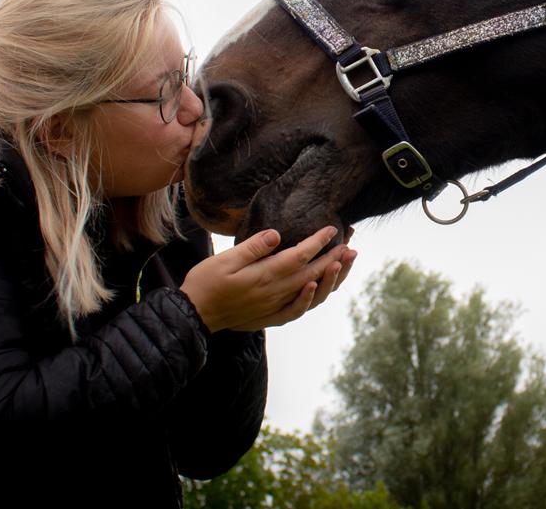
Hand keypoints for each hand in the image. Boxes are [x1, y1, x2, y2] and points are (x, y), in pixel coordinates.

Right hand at [179, 225, 356, 331]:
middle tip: (350, 241)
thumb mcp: (224, 259)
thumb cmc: (206, 282)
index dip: (318, 242)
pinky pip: (297, 311)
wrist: (194, 314)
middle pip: (312, 272)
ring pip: (312, 293)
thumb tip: (276, 234)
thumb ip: (252, 248)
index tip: (333, 228)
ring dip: (332, 277)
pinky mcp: (270, 317)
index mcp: (265, 275)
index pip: (300, 255)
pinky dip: (311, 299)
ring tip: (346, 261)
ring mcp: (274, 307)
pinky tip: (317, 286)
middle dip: (334, 256)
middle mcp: (274, 293)